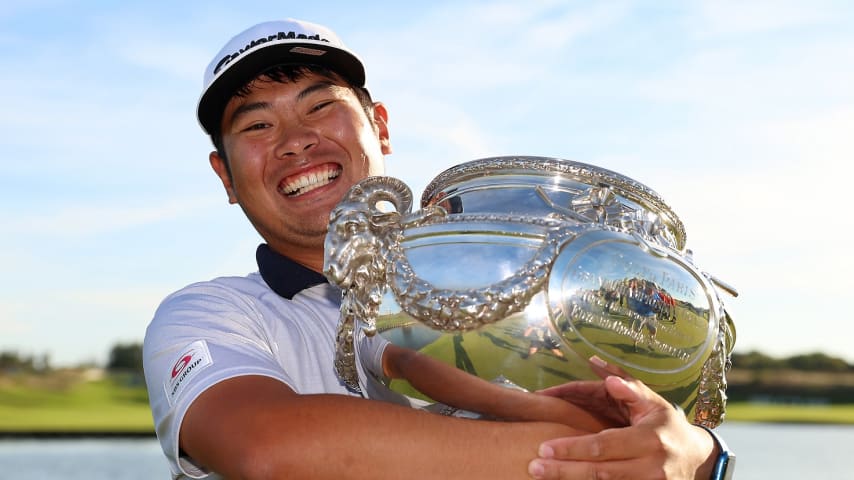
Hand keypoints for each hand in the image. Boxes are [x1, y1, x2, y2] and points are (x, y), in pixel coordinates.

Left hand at [528, 358, 717, 479]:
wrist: (698, 460)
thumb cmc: (669, 426)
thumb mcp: (653, 402)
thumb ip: (626, 386)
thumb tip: (597, 364)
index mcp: (649, 440)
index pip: (603, 446)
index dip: (572, 448)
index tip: (544, 447)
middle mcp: (650, 467)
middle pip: (599, 472)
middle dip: (564, 470)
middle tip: (534, 466)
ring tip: (541, 477)